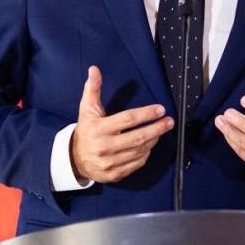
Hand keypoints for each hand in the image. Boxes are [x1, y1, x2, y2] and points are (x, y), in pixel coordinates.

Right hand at [71, 66, 173, 182]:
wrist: (75, 159)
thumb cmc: (86, 131)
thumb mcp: (87, 109)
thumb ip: (93, 89)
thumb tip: (94, 70)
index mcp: (98, 129)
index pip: (128, 119)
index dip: (146, 114)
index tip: (160, 109)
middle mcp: (104, 147)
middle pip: (138, 137)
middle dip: (157, 128)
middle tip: (169, 121)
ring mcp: (110, 162)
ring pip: (139, 151)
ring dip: (153, 139)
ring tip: (160, 130)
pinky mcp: (115, 174)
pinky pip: (137, 163)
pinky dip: (146, 153)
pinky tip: (149, 144)